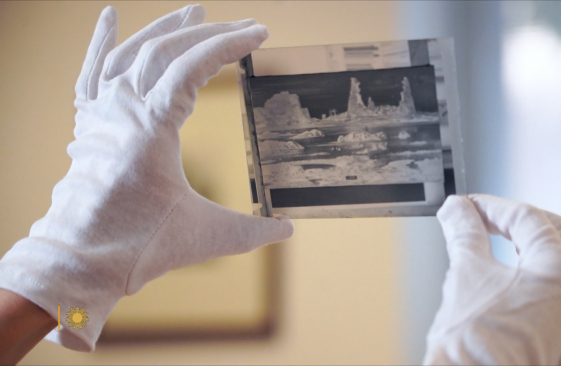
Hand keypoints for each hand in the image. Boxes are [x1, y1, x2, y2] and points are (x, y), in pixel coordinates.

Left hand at [0, 5, 292, 351]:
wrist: (79, 260)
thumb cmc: (138, 246)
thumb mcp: (206, 236)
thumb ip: (254, 232)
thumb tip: (289, 231)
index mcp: (151, 128)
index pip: (194, 67)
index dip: (230, 44)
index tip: (259, 33)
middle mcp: (122, 110)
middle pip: (166, 51)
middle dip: (209, 33)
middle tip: (243, 24)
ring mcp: (100, 114)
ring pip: (130, 53)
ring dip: (165, 29)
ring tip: (195, 11)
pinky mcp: (88, 124)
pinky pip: (91, 72)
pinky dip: (101, 42)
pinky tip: (110, 15)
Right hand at [425, 194, 560, 364]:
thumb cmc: (477, 347)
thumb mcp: (465, 273)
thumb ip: (463, 233)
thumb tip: (457, 211)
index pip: (529, 220)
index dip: (492, 207)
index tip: (468, 207)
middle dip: (535, 223)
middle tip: (501, 219)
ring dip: (544, 253)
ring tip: (511, 248)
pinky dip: (543, 282)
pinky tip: (517, 284)